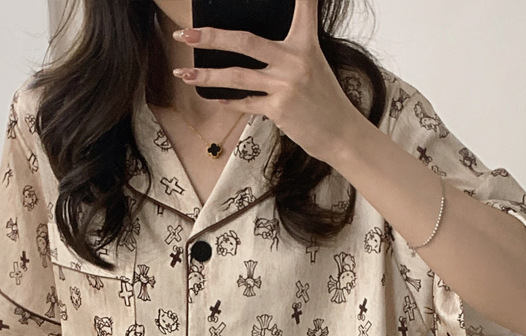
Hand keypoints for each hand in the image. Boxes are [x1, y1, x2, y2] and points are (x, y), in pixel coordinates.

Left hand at [171, 0, 357, 163]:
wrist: (340, 133)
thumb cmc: (324, 100)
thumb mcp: (313, 66)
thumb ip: (286, 53)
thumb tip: (253, 47)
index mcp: (305, 44)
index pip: (303, 7)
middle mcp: (295, 60)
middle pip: (245, 41)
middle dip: (212, 37)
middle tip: (186, 33)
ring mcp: (285, 85)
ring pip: (237, 76)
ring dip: (206, 75)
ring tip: (184, 73)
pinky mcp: (279, 109)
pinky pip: (246, 103)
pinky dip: (230, 102)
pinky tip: (216, 98)